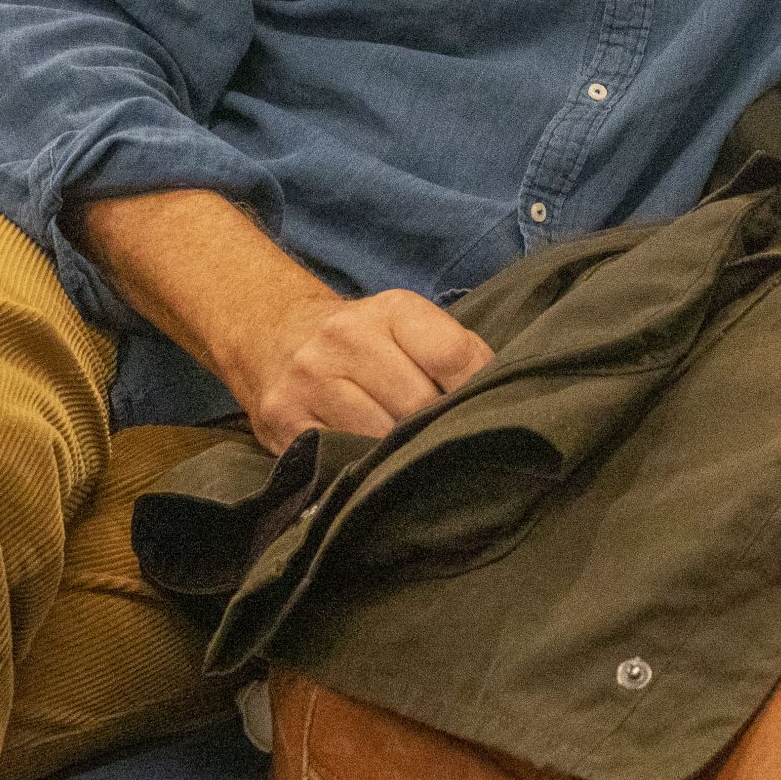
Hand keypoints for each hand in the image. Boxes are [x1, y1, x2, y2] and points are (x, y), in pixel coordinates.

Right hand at [230, 289, 494, 454]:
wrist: (273, 336)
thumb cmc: (364, 342)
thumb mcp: (409, 328)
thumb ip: (457, 355)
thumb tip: (506, 400)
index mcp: (391, 309)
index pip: (452, 355)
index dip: (475, 393)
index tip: (483, 414)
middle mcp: (346, 337)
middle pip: (417, 404)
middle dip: (435, 430)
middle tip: (444, 446)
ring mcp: (310, 378)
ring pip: (378, 437)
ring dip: (399, 455)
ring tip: (406, 457)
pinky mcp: (283, 420)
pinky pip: (337, 458)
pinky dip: (360, 469)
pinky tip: (368, 466)